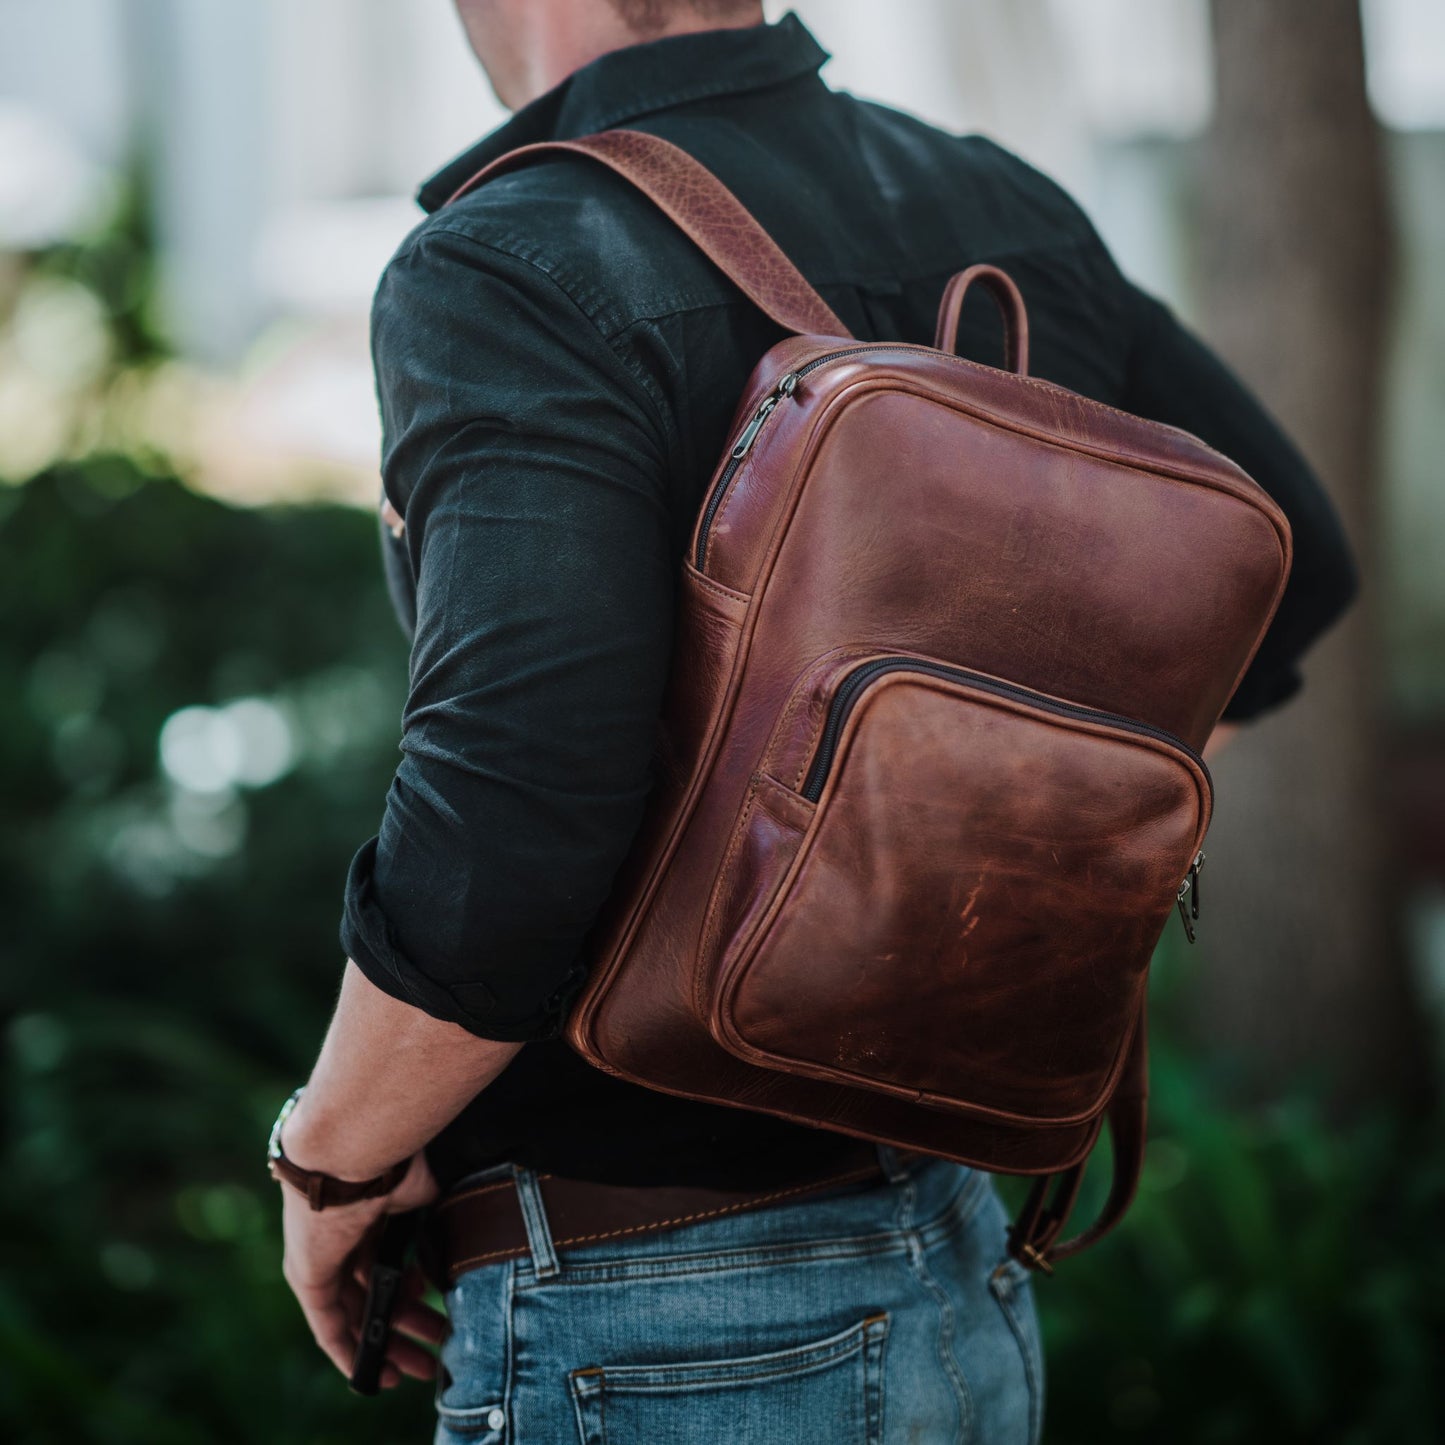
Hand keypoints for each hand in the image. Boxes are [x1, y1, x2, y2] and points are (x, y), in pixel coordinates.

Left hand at [280, 1149, 445, 1389]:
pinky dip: (351, 1351)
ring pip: (358, 1312)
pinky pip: (329, 1325)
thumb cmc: (397, 1157)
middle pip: (377, 1291)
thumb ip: (435, 1224)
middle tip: (439, 1346)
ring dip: (389, 1343)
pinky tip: (377, 1375)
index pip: (392, 1261)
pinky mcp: (307, 1276)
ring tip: (423, 1365)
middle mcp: (346, 1234)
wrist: (353, 1145)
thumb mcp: (425, 1197)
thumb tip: (458, 1251)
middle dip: (411, 1323)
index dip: (417, 1289)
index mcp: (374, 1210)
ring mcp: (324, 1256)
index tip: (443, 1308)